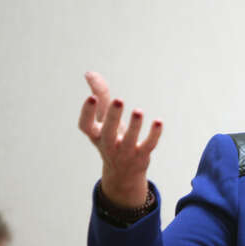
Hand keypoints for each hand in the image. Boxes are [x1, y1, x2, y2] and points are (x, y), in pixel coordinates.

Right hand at [78, 72, 162, 206]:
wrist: (123, 172)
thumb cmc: (112, 137)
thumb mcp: (104, 119)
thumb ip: (100, 96)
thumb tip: (90, 73)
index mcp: (96, 135)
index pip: (85, 125)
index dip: (87, 112)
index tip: (91, 97)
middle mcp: (108, 145)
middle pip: (108, 133)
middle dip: (113, 117)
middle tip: (119, 99)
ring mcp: (125, 152)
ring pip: (130, 141)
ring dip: (135, 126)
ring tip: (138, 111)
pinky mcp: (141, 156)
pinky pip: (148, 146)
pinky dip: (154, 135)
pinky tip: (158, 122)